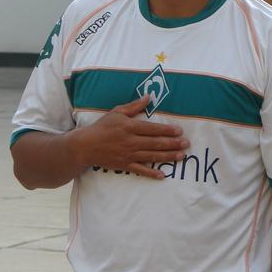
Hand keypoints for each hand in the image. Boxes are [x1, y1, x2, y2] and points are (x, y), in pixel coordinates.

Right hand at [70, 95, 188, 178]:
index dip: (167, 130)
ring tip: (181, 156)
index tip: (179, 131)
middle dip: (172, 144)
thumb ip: (134, 106)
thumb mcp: (117, 112)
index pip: (152, 129)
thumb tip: (149, 97)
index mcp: (129, 127)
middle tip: (186, 144)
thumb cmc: (102, 127)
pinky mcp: (124, 165)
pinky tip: (162, 175)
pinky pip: (140, 170)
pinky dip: (151, 173)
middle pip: (155, 143)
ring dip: (168, 156)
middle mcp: (130, 141)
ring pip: (151, 156)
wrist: (85, 146)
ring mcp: (128, 154)